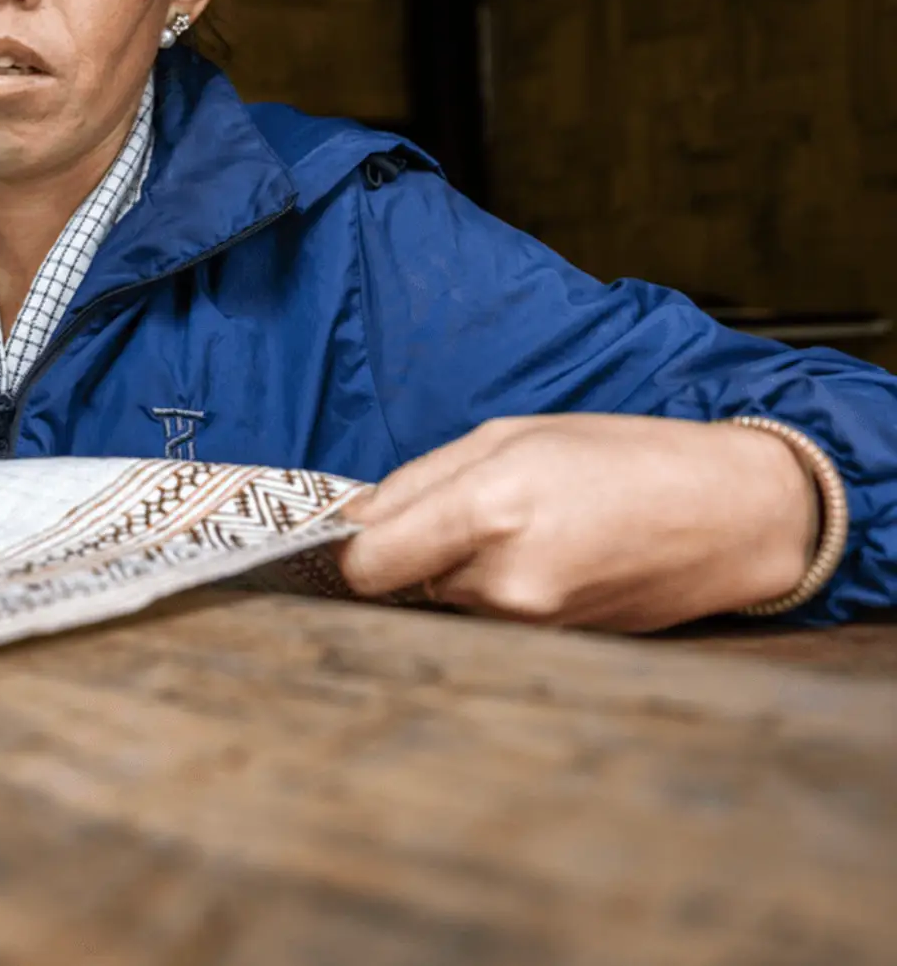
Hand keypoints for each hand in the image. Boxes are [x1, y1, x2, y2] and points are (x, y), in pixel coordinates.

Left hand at [337, 414, 818, 630]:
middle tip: (468, 510)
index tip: (358, 530)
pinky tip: (546, 557)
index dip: (353, 547)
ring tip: (525, 529)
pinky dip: (496, 592)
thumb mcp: (509, 435)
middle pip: (403, 583)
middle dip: (416, 550)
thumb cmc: (624, 457)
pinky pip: (490, 620)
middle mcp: (503, 582)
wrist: (730, 516)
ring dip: (459, 571)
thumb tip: (353, 519)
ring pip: (447, 601)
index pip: (366, 565)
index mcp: (487, 512)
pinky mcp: (554, 648)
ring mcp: (532, 625)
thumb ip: (417, 481)